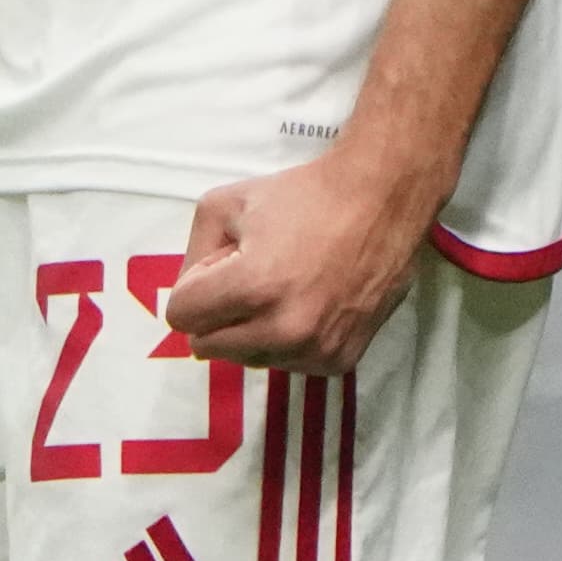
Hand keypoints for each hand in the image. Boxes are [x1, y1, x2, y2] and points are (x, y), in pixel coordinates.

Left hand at [164, 145, 440, 377]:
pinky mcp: (340, 361)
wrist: (381, 203)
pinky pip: (287, 364)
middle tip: (248, 276)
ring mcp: (314, 350)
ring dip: (251, 331)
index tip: (220, 265)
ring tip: (283, 288)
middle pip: (209, 346)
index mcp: (251, 287)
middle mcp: (282, 329)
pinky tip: (307, 304)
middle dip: (216, 313)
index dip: (194, 287)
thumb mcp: (224, 205)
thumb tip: (187, 299)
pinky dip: (286, 341)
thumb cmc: (301, 196)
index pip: (181, 317)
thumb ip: (191, 254)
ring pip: (248, 358)